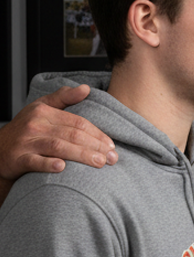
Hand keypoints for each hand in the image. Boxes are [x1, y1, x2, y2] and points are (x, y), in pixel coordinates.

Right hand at [0, 85, 116, 182]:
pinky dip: (48, 164)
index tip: (112, 145)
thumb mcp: (41, 108)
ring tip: (100, 163)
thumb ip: (63, 98)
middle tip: (112, 158)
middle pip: (71, 134)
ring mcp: (25, 142)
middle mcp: (35, 126)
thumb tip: (86, 89)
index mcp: (44, 112)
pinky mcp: (17, 159)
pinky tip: (62, 167)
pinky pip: (34, 161)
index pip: (78, 122)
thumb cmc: (25, 129)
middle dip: (95, 146)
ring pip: (58, 147)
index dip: (97, 133)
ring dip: (81, 155)